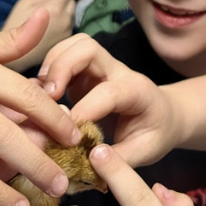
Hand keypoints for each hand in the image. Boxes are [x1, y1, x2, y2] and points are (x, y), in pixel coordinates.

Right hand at [3, 0, 74, 72]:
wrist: (13, 57)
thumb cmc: (14, 26)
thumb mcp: (24, 2)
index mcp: (56, 9)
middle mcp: (66, 21)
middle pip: (71, 3)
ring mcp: (67, 32)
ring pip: (70, 15)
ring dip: (62, 10)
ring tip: (48, 13)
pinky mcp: (65, 42)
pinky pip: (67, 26)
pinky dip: (61, 22)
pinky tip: (49, 26)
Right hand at [39, 34, 177, 167]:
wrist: (164, 115)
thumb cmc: (155, 133)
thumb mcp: (146, 152)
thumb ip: (119, 159)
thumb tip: (88, 161)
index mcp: (136, 91)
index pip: (107, 92)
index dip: (84, 110)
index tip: (66, 135)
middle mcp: (118, 71)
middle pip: (88, 48)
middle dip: (62, 67)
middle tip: (47, 98)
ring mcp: (101, 67)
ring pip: (75, 45)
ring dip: (53, 63)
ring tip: (42, 94)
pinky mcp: (86, 72)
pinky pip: (66, 55)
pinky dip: (50, 67)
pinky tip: (43, 94)